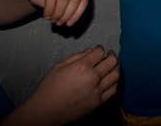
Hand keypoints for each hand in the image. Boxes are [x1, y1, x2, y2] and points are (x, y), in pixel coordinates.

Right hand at [0, 46, 119, 125]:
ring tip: (112, 66)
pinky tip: (110, 80)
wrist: (44, 112)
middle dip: (112, 56)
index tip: (99, 49)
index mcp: (82, 66)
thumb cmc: (48, 88)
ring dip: (116, 68)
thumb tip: (90, 51)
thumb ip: (76, 57)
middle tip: (110, 54)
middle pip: (112, 62)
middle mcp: (92, 78)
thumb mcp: (59, 67)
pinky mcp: (97, 103)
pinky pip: (113, 90)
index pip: (99, 52)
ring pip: (116, 76)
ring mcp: (97, 91)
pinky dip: (114, 83)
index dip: (100, 48)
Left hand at [28, 0, 88, 25]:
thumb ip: (41, 1)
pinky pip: (84, 0)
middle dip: (60, 13)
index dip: (50, 8)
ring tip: (61, 22)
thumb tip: (52, 11)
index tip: (47, 17)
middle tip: (55, 21)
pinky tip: (71, 21)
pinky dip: (78, 13)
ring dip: (69, 15)